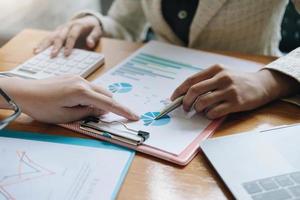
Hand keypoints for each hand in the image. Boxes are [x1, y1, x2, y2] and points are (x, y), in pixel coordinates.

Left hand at [0, 75, 138, 123]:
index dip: (123, 111)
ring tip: (86, 111)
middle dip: (110, 107)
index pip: (109, 103)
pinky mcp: (73, 77)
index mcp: (82, 92)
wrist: (23, 92)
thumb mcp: (66, 116)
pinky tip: (80, 103)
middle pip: (107, 94)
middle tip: (99, 118)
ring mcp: (78, 78)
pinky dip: (92, 96)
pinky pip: (90, 87)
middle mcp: (83, 82)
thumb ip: (87, 113)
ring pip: (99, 90)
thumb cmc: (42, 107)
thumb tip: (101, 111)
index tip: (135, 117)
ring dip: (100, 101)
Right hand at [34, 15, 101, 56]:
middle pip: (59, 36)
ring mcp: (60, 29)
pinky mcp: (56, 32)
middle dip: (55, 46)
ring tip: (37, 53)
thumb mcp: (97, 31)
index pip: (72, 35)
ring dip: (44, 44)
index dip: (69, 45)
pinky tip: (35, 50)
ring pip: (51, 36)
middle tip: (52, 55)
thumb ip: (93, 37)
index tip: (66, 54)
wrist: (87, 20)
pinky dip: (41, 43)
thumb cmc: (92, 28)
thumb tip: (90, 44)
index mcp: (77, 26)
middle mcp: (67, 26)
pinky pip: (48, 37)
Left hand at [171, 64, 298, 118]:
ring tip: (200, 110)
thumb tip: (185, 93)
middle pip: (194, 91)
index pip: (191, 80)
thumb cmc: (238, 80)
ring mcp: (229, 90)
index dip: (179, 90)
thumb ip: (207, 80)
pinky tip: (211, 113)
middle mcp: (222, 78)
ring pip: (203, 102)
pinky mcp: (236, 103)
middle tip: (184, 108)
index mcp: (216, 69)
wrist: (262, 84)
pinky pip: (214, 112)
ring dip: (197, 109)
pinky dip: (208, 115)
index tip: (173, 98)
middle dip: (185, 102)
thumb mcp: (223, 73)